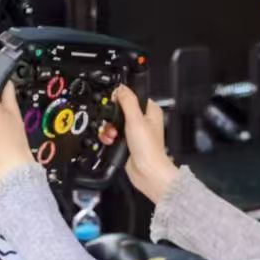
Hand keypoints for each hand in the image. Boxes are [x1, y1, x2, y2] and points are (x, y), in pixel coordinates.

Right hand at [115, 85, 175, 202]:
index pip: (132, 96)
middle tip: (113, 122)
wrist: (146, 172)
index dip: (121, 99)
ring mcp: (135, 132)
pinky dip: (110, 137)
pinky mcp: (127, 142)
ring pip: (115, 122)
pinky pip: (114, 134)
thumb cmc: (148, 149)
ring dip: (110, 128)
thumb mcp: (135, 120)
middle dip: (112, 117)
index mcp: (150, 111)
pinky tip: (112, 141)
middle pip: (120, 110)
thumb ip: (127, 101)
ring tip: (113, 135)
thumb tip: (121, 88)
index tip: (114, 104)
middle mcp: (143, 120)